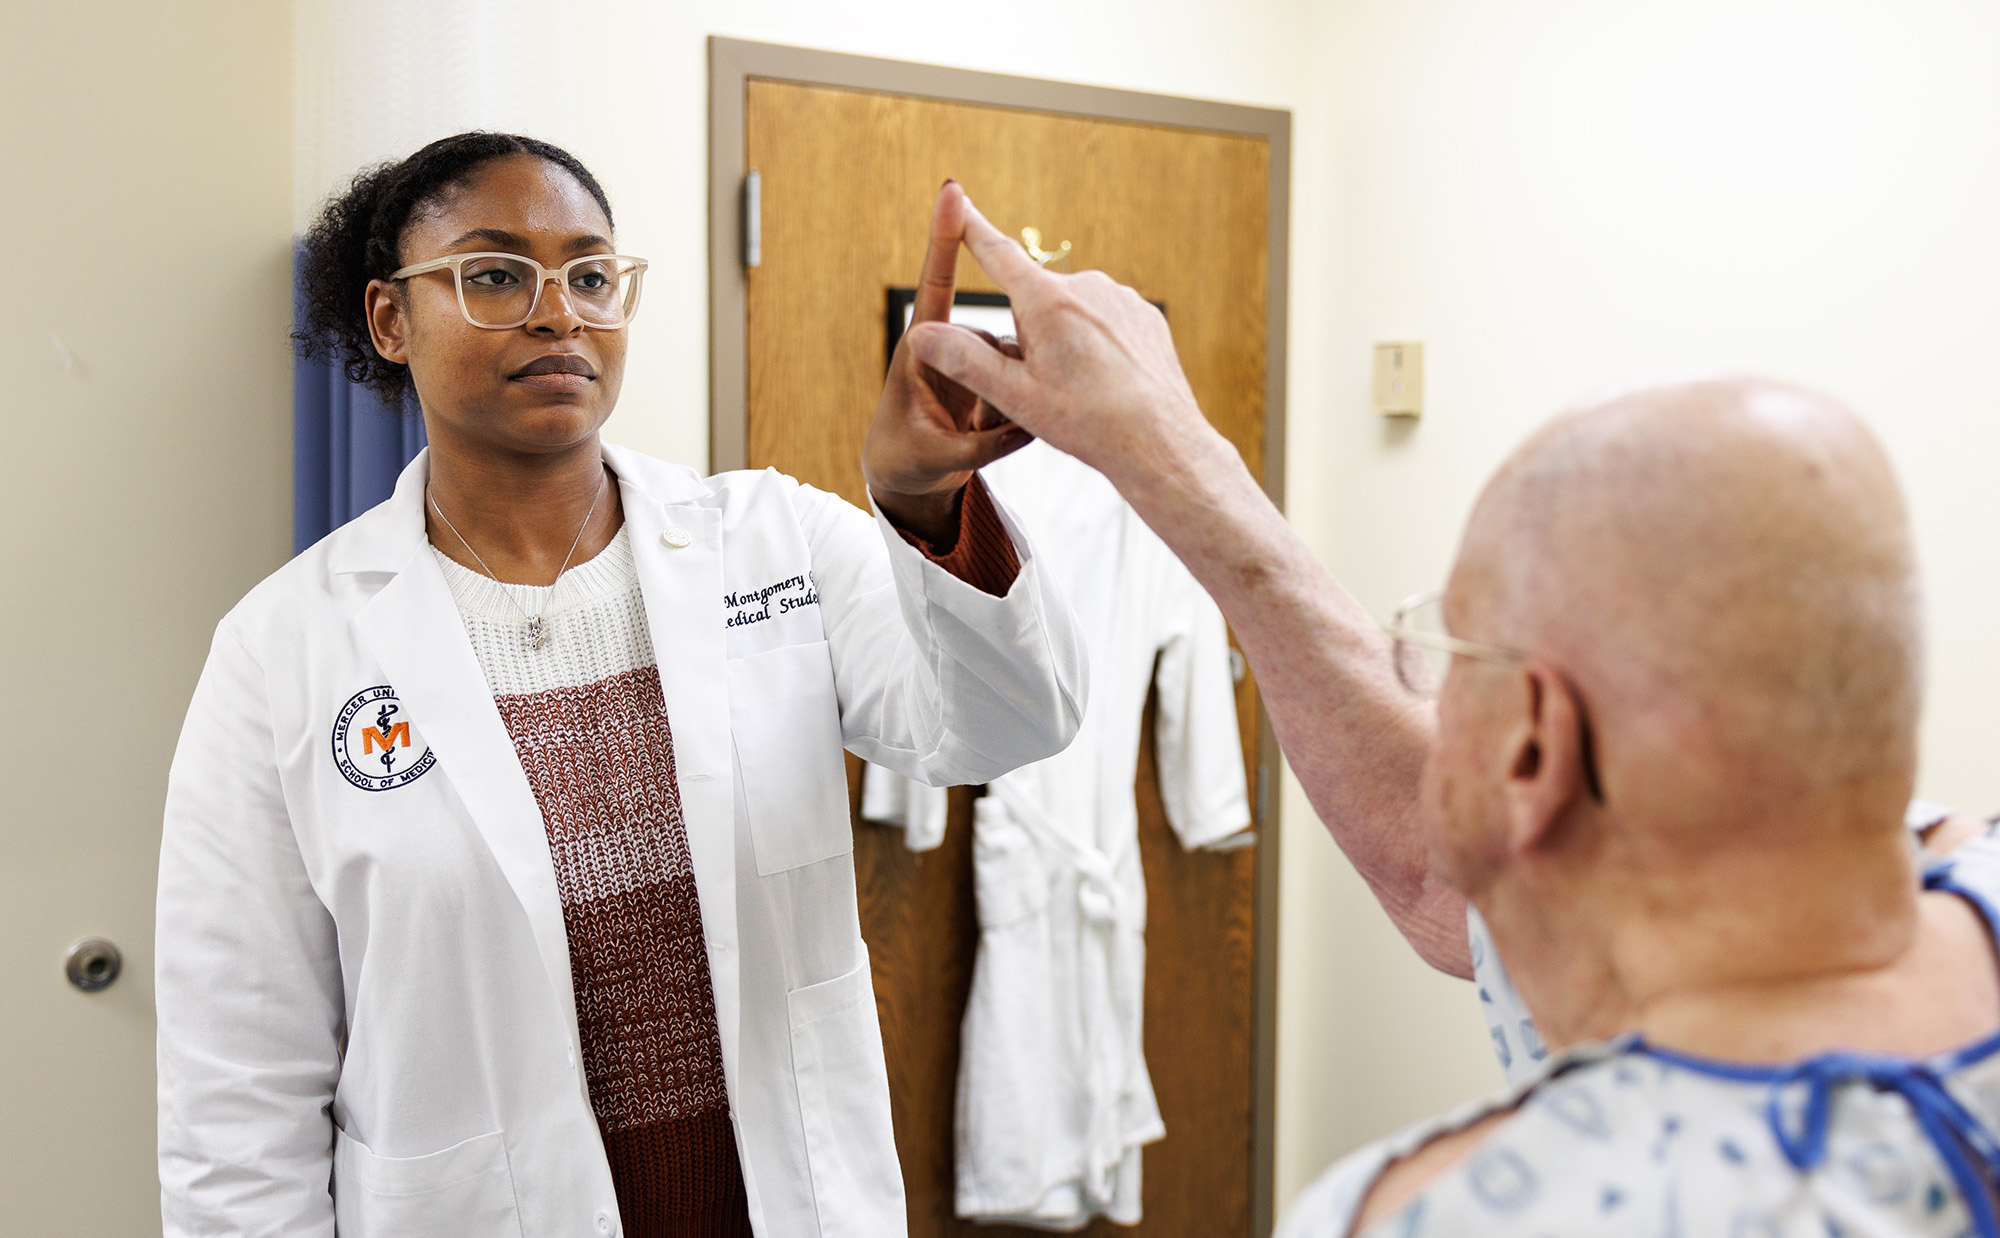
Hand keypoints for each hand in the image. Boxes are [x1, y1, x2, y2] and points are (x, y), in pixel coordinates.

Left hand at [863, 181, 1032, 544]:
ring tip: (982, 436)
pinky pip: (1021, 382)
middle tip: (977, 430)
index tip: (953, 192)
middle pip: (996, 341)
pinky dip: (1020, 410)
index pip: (935, 285)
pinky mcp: (991, 377)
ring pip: (1014, 363)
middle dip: (1000, 384)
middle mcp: (948, 344)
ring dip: (1011, 401)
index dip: (944, 239)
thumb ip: (981, 444)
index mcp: (919, 350)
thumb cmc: (904, 459)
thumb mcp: (937, 457)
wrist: (905, 476)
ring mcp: (972, 360)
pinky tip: (1007, 432)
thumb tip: (1027, 426)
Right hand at [900, 193, 1220, 496]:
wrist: (1159, 441)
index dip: (972, 229)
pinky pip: (1106, 321)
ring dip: (1066, 341)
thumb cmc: (1088, 422)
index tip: (957, 201)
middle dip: (1030, 334)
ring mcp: (1119, 297)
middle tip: (1047, 384)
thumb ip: (965, 360)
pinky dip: (1099, 346)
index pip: (998, 254)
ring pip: (1072, 313)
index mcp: (1047, 301)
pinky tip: (1108, 381)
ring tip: (1083, 389)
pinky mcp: (1144, 314)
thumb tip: (921, 335)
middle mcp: (1086, 286)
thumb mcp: (1015, 396)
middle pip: (1035, 300)